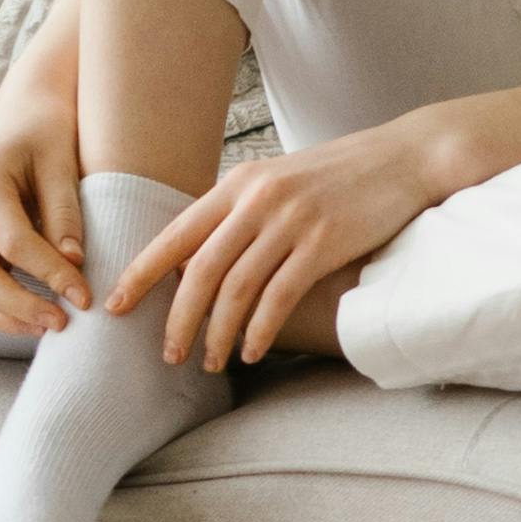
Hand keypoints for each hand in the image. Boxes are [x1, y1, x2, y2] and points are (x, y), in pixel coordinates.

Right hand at [0, 5, 89, 334]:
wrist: (25, 106)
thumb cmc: (48, 127)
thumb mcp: (62, 160)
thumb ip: (65, 212)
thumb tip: (73, 265)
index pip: (13, 244)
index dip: (50, 275)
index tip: (86, 298)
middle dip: (18, 307)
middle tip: (62, 324)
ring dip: (2, 314)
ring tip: (47, 328)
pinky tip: (31, 316)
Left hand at [107, 112, 458, 368]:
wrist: (403, 158)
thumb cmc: (339, 177)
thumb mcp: (278, 182)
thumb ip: (239, 212)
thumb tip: (199, 256)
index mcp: (238, 184)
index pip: (175, 234)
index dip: (141, 273)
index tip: (116, 305)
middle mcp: (257, 199)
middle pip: (200, 269)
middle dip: (177, 318)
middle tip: (168, 356)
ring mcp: (291, 221)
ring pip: (236, 289)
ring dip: (218, 333)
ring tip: (210, 363)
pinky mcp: (324, 242)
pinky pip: (279, 296)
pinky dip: (259, 330)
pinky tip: (250, 352)